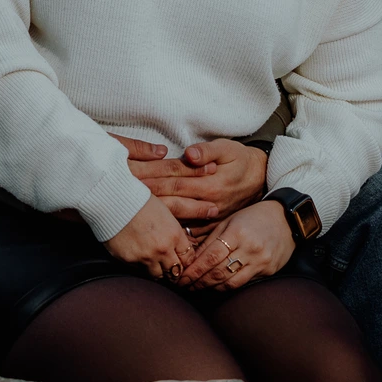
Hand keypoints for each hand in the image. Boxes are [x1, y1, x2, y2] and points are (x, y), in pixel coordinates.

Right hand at [103, 196, 196, 280]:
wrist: (114, 202)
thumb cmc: (140, 202)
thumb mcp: (166, 213)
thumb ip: (175, 233)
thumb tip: (185, 246)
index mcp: (174, 235)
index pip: (188, 259)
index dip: (184, 260)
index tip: (180, 259)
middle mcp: (163, 249)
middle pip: (175, 272)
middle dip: (173, 271)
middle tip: (169, 267)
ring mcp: (146, 257)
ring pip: (158, 276)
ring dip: (158, 271)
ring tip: (153, 263)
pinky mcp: (130, 260)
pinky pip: (140, 271)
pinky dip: (141, 267)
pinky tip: (139, 257)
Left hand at [113, 135, 267, 225]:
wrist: (261, 177)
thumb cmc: (240, 159)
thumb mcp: (228, 148)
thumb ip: (208, 151)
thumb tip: (189, 154)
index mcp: (210, 182)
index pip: (173, 181)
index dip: (151, 180)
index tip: (130, 180)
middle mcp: (209, 202)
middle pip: (172, 201)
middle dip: (147, 200)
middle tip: (121, 198)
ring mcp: (210, 215)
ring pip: (178, 218)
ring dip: (156, 217)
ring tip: (133, 216)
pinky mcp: (212, 224)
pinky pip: (191, 232)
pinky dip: (174, 232)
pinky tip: (156, 233)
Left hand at [176, 200, 293, 289]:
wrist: (287, 219)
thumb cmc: (254, 217)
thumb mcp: (231, 221)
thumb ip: (212, 239)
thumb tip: (192, 257)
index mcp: (237, 233)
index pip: (210, 256)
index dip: (194, 270)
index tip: (181, 277)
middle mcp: (250, 249)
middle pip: (218, 272)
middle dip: (198, 281)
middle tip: (184, 285)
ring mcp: (260, 261)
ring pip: (230, 282)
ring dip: (211, 287)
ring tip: (197, 287)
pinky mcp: (268, 270)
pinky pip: (243, 283)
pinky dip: (227, 286)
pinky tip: (217, 285)